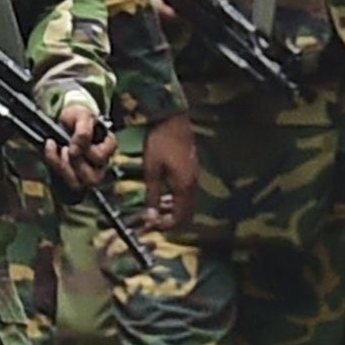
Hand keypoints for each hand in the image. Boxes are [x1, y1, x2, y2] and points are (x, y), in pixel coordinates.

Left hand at [44, 102, 115, 191]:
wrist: (65, 120)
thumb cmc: (78, 118)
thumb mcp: (82, 115)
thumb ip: (83, 130)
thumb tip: (75, 149)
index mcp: (109, 147)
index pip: (101, 157)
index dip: (86, 150)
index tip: (73, 139)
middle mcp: (101, 164)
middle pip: (93, 178)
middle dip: (75, 163)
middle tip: (66, 147)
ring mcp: (87, 173)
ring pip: (78, 184)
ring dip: (63, 167)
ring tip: (60, 149)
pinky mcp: (73, 177)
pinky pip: (64, 181)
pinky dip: (54, 164)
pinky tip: (51, 148)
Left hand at [141, 112, 198, 229]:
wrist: (173, 118)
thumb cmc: (160, 142)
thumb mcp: (152, 170)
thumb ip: (152, 194)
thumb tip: (151, 216)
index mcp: (184, 187)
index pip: (179, 218)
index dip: (165, 226)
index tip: (149, 226)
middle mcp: (193, 185)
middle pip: (186, 214)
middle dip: (169, 221)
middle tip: (152, 221)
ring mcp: (195, 177)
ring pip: (187, 204)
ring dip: (172, 210)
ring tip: (155, 209)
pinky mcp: (192, 170)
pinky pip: (187, 194)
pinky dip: (175, 200)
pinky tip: (163, 195)